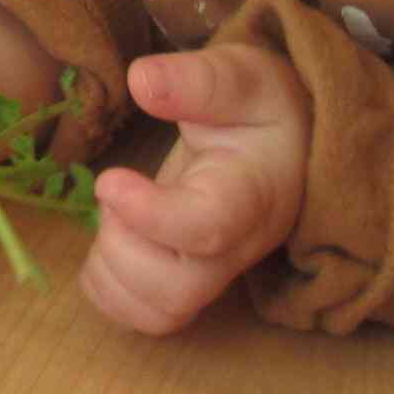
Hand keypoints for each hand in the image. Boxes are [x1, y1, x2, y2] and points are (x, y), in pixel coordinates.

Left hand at [80, 44, 309, 335]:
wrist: (289, 142)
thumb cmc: (259, 108)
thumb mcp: (241, 76)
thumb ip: (197, 80)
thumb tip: (142, 81)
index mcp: (251, 191)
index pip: (207, 227)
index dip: (151, 215)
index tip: (108, 180)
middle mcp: (237, 243)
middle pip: (180, 288)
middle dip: (123, 248)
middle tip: (111, 192)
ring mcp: (216, 269)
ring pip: (162, 311)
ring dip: (112, 272)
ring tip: (111, 216)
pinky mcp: (192, 279)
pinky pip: (149, 317)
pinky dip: (110, 294)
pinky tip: (104, 244)